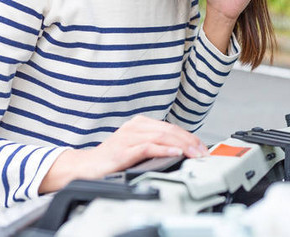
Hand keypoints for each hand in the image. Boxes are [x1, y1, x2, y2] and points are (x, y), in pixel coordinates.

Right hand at [39, 116, 207, 193]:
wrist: (86, 166)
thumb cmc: (111, 158)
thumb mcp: (137, 147)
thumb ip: (154, 144)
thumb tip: (180, 150)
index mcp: (140, 123)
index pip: (171, 127)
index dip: (189, 137)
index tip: (202, 148)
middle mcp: (135, 127)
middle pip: (169, 131)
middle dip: (190, 141)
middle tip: (203, 152)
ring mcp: (128, 137)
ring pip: (162, 137)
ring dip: (182, 146)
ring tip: (194, 153)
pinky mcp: (123, 150)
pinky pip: (147, 147)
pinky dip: (164, 150)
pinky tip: (175, 153)